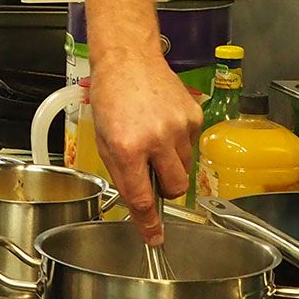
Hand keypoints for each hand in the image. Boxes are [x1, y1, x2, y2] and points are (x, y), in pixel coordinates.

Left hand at [89, 54, 201, 246]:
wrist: (129, 60)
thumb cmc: (111, 98)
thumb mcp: (104, 140)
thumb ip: (122, 173)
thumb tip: (138, 203)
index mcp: (127, 148)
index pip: (142, 198)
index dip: (149, 224)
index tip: (154, 238)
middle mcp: (156, 139)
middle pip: (174, 189)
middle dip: (164, 190)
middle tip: (151, 173)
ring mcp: (179, 128)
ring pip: (184, 168)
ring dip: (170, 163)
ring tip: (153, 138)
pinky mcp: (194, 117)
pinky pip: (191, 145)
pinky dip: (179, 142)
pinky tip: (163, 123)